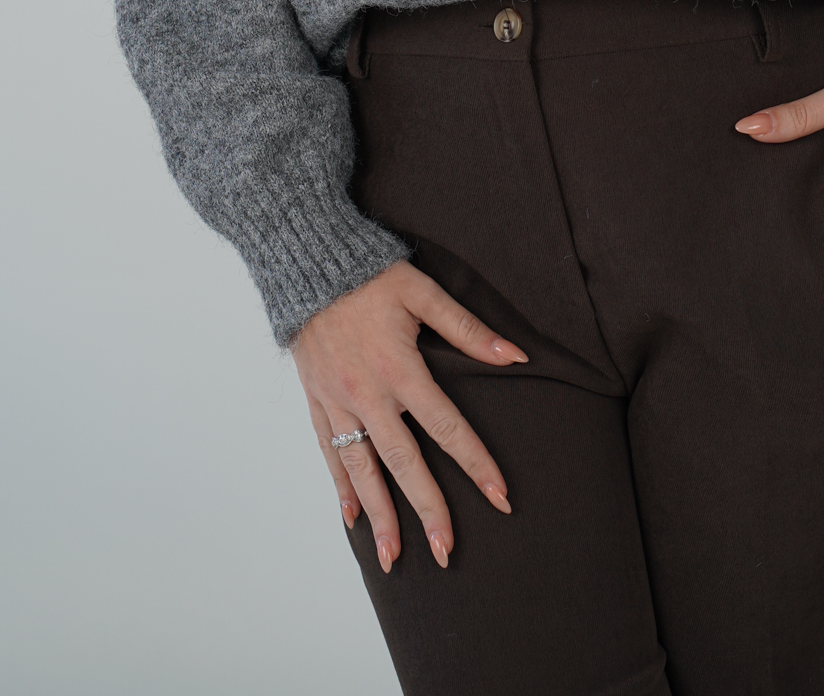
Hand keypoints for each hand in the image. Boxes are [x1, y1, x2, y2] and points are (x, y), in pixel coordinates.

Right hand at [290, 259, 527, 572]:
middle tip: (448, 550)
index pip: (447, 427)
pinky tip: (353, 519)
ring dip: (381, 516)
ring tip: (395, 558)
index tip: (499, 496)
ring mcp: (339, 402)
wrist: (308, 264)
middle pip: (404, 463)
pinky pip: (330, 454)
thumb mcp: (423, 292)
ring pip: (363, 470)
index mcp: (401, 369)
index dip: (475, 462)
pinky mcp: (317, 401)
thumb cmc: (370, 275)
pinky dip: (341, 489)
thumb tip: (514, 354)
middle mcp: (368, 395)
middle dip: (428, 510)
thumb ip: (467, 328)